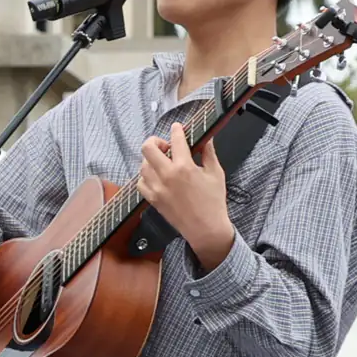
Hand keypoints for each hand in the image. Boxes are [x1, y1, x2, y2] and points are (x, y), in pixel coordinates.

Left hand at [137, 122, 233, 270]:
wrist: (205, 228)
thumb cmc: (213, 202)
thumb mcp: (216, 173)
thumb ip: (209, 153)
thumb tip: (207, 139)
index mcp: (184, 167)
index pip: (176, 140)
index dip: (176, 130)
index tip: (177, 127)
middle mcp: (167, 176)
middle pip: (148, 148)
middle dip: (155, 141)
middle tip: (165, 146)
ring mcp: (157, 188)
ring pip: (143, 164)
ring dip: (151, 159)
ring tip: (163, 161)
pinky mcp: (152, 199)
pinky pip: (140, 182)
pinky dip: (146, 176)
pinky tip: (157, 176)